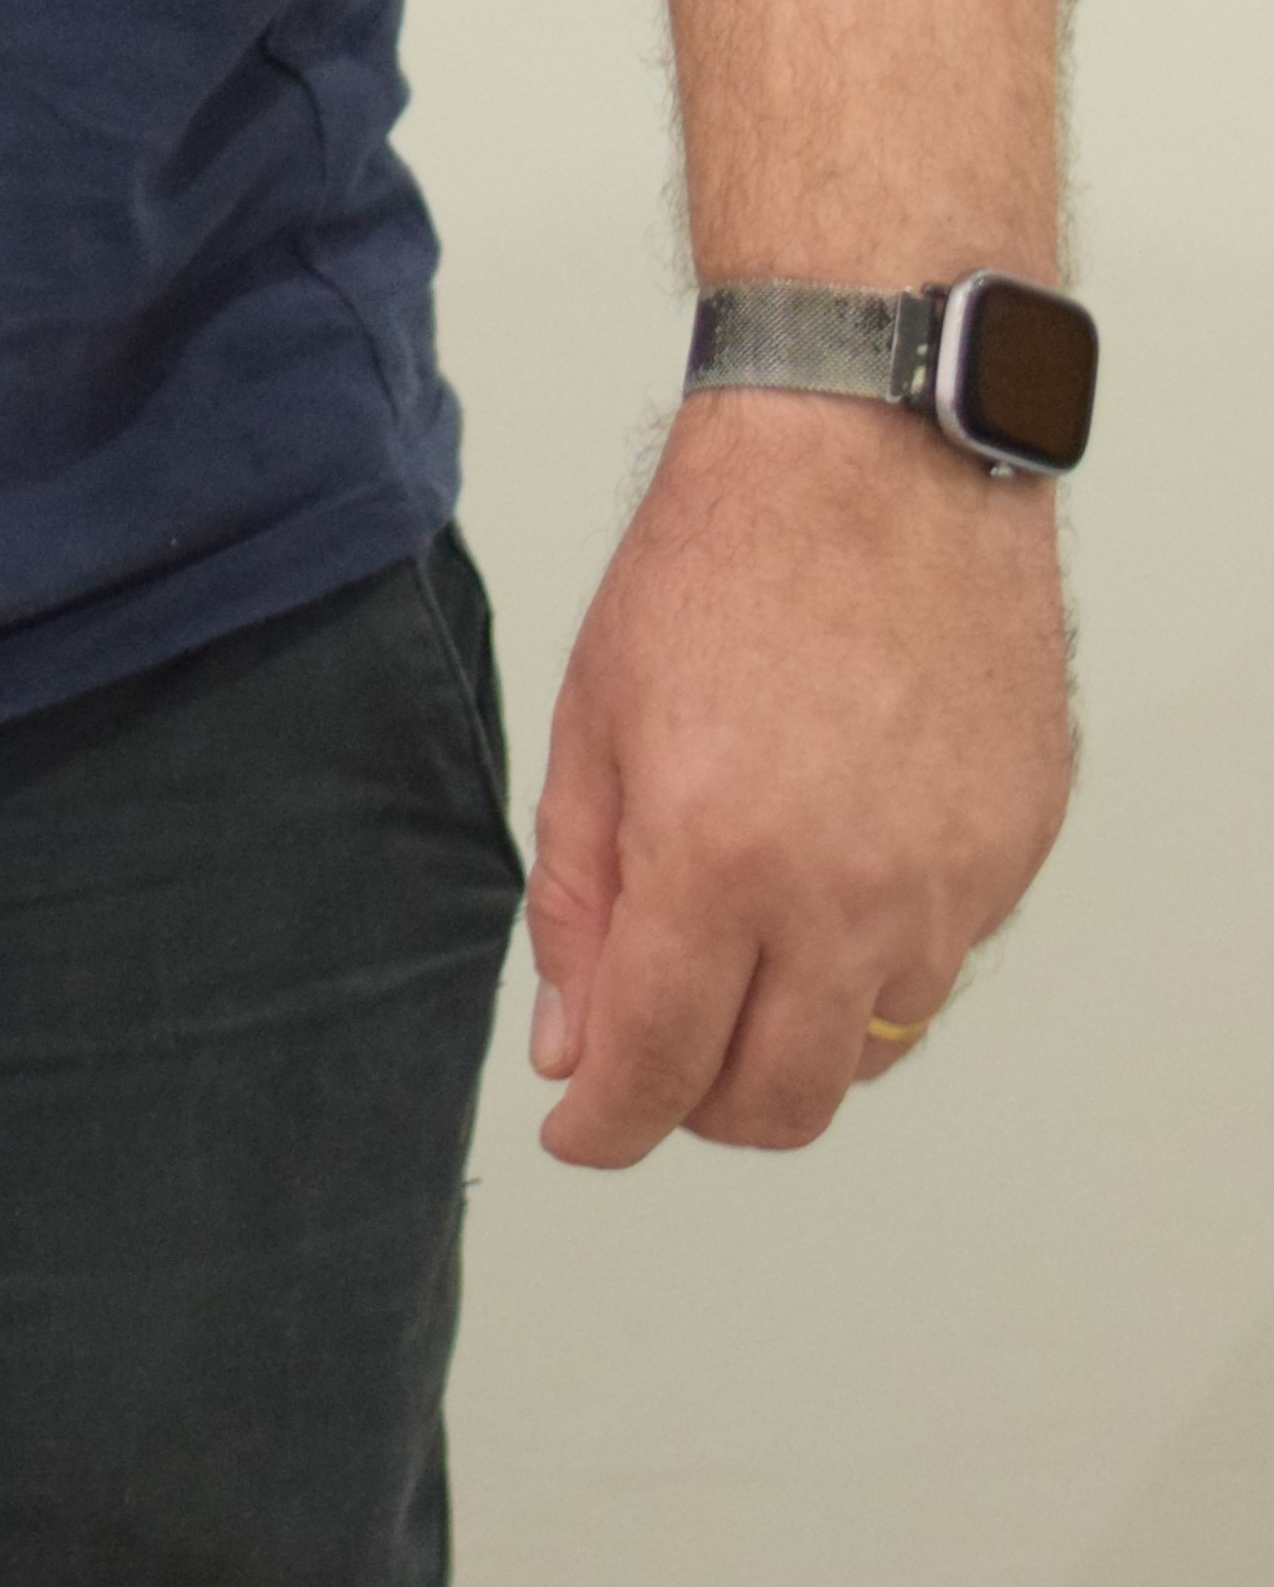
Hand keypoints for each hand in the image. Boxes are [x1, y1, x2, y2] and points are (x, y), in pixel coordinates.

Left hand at [523, 384, 1070, 1165]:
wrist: (869, 455)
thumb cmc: (724, 558)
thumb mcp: (596, 719)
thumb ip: (580, 899)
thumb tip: (575, 1042)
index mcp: (717, 859)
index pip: (658, 1071)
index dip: (606, 1126)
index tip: (583, 1132)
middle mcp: (845, 896)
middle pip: (780, 1103)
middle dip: (703, 1104)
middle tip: (662, 1051)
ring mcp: (946, 883)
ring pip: (870, 1047)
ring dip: (798, 1028)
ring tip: (752, 927)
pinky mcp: (1012, 854)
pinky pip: (941, 961)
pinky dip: (878, 949)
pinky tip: (837, 854)